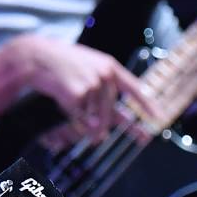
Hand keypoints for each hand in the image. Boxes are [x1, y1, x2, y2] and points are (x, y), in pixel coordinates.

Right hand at [14, 35, 161, 141]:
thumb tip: (103, 127)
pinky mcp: (78, 93)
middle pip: (111, 111)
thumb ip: (100, 95)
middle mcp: (105, 75)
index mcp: (110, 66)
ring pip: (96, 117)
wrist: (38, 56)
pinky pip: (79, 116)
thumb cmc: (61, 64)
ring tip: (76, 120)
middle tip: (99, 139)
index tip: (159, 118)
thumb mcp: (86, 71)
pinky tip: (63, 102)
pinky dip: (72, 116)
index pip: (135, 89)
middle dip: (104, 126)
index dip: (148, 105)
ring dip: (88, 125)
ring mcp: (92, 84)